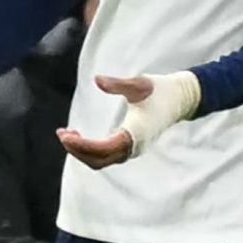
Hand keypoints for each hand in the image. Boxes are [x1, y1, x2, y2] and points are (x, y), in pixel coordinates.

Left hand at [58, 71, 196, 169]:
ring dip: (82, 152)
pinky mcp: (131, 148)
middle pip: (99, 160)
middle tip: (62, 133)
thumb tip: (97, 80)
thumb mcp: (140, 84)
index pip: (104, 148)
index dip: (83, 145)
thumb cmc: (160, 90)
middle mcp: (135, 147)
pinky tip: (79, 138)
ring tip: (66, 135)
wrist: (181, 100)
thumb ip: (118, 84)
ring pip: (102, 161)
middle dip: (78, 150)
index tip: (65, 135)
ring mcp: (133, 149)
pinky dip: (90, 151)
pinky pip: (107, 157)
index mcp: (136, 133)